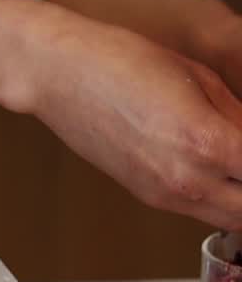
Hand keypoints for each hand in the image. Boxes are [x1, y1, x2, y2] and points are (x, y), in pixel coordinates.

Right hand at [26, 12, 241, 230]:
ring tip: (237, 166)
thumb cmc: (120, 62)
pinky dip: (220, 198)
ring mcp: (163, 193)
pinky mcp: (146, 195)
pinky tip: (220, 171)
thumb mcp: (201, 79)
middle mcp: (186, 179)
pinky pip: (199, 210)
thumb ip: (240, 117)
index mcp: (207, 142)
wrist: (59, 76)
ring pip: (231, 219)